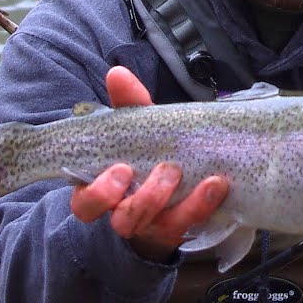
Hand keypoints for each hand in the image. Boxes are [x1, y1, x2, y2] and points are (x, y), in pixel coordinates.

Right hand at [68, 66, 228, 261]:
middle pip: (123, 221)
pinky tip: (218, 184)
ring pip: (159, 227)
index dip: (98, 194)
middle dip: (144, 199)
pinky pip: (191, 224)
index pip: (85, 204)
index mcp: (102, 191)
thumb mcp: (138, 126)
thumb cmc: (147, 150)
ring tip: (199, 176)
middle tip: (167, 169)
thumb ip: (128, 102)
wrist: (179, 180)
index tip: (120, 170)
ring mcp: (155, 225)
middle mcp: (125, 214)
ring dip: (183, 204)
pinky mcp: (182, 228)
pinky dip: (204, 204)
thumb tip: (117, 73)